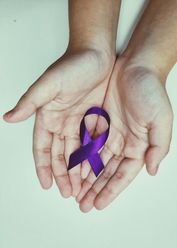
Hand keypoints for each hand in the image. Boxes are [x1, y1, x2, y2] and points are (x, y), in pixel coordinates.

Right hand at [3, 49, 113, 196]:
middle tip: (69, 193)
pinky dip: (93, 159)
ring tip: (82, 189)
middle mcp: (63, 123)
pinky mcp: (95, 121)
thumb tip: (8, 118)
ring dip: (79, 171)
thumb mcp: (49, 83)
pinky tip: (95, 172)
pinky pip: (93, 144)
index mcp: (49, 117)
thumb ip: (30, 102)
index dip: (44, 166)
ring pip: (77, 153)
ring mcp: (80, 123)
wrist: (96, 54)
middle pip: (61, 155)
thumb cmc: (72, 65)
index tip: (47, 185)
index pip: (43, 148)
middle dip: (64, 175)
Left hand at [77, 59, 172, 211]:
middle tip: (82, 205)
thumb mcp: (160, 119)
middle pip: (107, 172)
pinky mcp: (98, 123)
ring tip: (75, 193)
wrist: (136, 66)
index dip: (111, 190)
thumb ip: (159, 146)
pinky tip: (73, 169)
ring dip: (86, 178)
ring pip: (95, 162)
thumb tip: (152, 170)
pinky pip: (87, 144)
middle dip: (95, 189)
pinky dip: (80, 158)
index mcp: (138, 146)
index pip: (123, 175)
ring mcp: (110, 134)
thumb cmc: (151, 91)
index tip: (98, 204)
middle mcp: (123, 143)